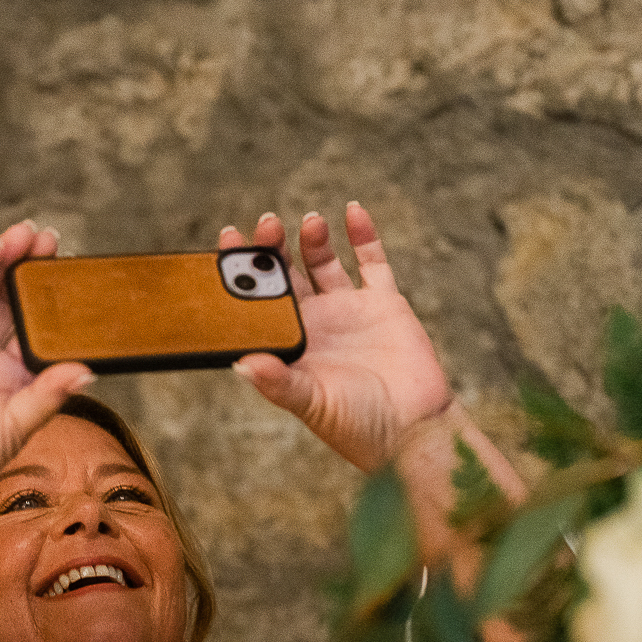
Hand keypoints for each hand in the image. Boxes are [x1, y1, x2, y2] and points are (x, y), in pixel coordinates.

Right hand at [0, 221, 92, 511]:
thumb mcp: (17, 425)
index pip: (37, 331)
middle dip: (32, 272)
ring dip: (7, 260)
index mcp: (10, 378)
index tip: (79, 280)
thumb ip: (50, 394)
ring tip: (33, 234)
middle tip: (56, 242)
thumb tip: (89, 370)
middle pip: (12, 303)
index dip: (55, 306)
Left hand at [223, 202, 450, 472]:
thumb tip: (240, 364)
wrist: (413, 431)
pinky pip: (372, 261)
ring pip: (323, 261)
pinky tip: (352, 210)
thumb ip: (277, 383)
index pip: (256, 300)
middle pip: (286, 274)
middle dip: (273, 247)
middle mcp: (315, 323)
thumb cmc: (357, 427)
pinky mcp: (385, 303)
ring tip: (309, 222)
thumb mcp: (312, 404)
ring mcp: (349, 310)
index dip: (242, 270)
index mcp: (290, 343)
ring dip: (312, 238)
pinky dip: (362, 234)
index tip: (228, 239)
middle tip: (266, 224)